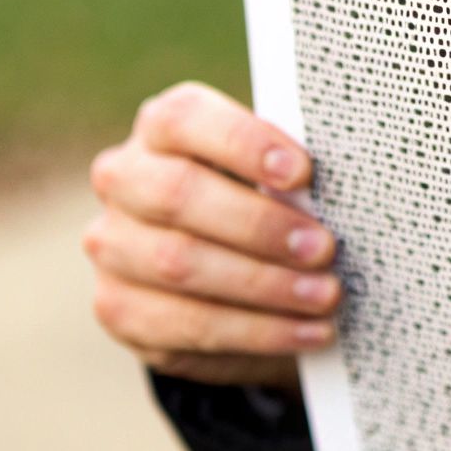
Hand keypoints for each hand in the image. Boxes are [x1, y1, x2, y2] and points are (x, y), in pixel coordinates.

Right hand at [84, 82, 339, 386]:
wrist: (220, 282)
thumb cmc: (257, 209)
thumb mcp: (270, 183)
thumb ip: (287, 180)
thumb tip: (338, 195)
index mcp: (162, 129)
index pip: (185, 119)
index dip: (244, 143)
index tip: (302, 172)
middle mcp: (124, 180)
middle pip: (178, 194)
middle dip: (260, 225)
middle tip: (323, 248)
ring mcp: (112, 245)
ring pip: (180, 263)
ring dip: (266, 285)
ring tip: (325, 297)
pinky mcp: (119, 307)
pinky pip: (187, 324)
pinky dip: (258, 331)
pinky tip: (307, 332)